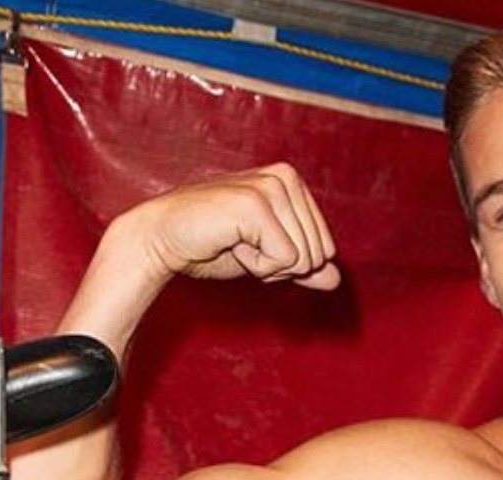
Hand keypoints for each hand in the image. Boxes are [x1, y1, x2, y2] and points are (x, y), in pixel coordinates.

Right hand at [134, 162, 340, 290]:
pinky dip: (256, 267)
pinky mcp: (257, 205)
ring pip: (303, 260)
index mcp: (292, 182)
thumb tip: (337, 279)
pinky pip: (284, 261)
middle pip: (318, 255)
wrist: (165, 239)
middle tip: (243, 245)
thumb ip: (303, 266)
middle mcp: (286, 177)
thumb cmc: (212, 245)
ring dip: (267, 266)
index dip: (291, 263)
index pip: (325, 248)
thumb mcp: (268, 258)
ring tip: (235, 241)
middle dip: (281, 266)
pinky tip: (230, 243)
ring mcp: (271, 187)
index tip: (255, 244)